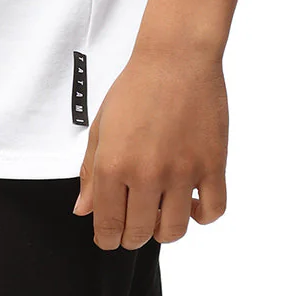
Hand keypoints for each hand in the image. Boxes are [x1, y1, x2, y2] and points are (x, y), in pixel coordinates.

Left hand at [72, 46, 227, 249]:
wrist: (175, 56)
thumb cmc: (136, 87)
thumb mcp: (102, 125)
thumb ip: (90, 171)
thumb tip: (83, 210)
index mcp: (113, 164)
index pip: (107, 225)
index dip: (107, 238)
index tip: (110, 237)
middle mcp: (146, 174)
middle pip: (138, 233)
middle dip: (132, 236)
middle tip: (135, 223)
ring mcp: (182, 172)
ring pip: (174, 231)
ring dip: (164, 229)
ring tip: (161, 211)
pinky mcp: (212, 164)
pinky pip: (212, 211)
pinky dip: (201, 216)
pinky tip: (191, 202)